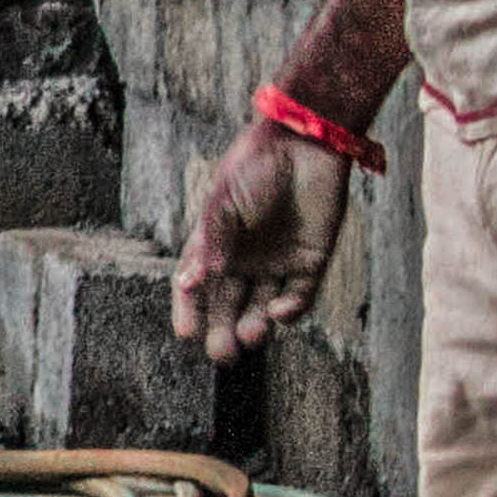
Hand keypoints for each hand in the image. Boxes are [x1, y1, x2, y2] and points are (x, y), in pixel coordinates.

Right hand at [173, 115, 351, 362]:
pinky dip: (289, 311)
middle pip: (229, 307)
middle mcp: (244, 259)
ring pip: (262, 310)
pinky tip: (279, 311)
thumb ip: (210, 244)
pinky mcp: (310, 263)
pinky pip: (299, 297)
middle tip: (222, 353)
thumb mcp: (222, 203)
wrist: (306, 143)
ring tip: (251, 336)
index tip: (186, 334)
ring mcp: (277, 263)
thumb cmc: (255, 166)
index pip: (195, 287)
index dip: (188, 311)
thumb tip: (192, 284)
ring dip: (255, 328)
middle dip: (223, 333)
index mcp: (215, 245)